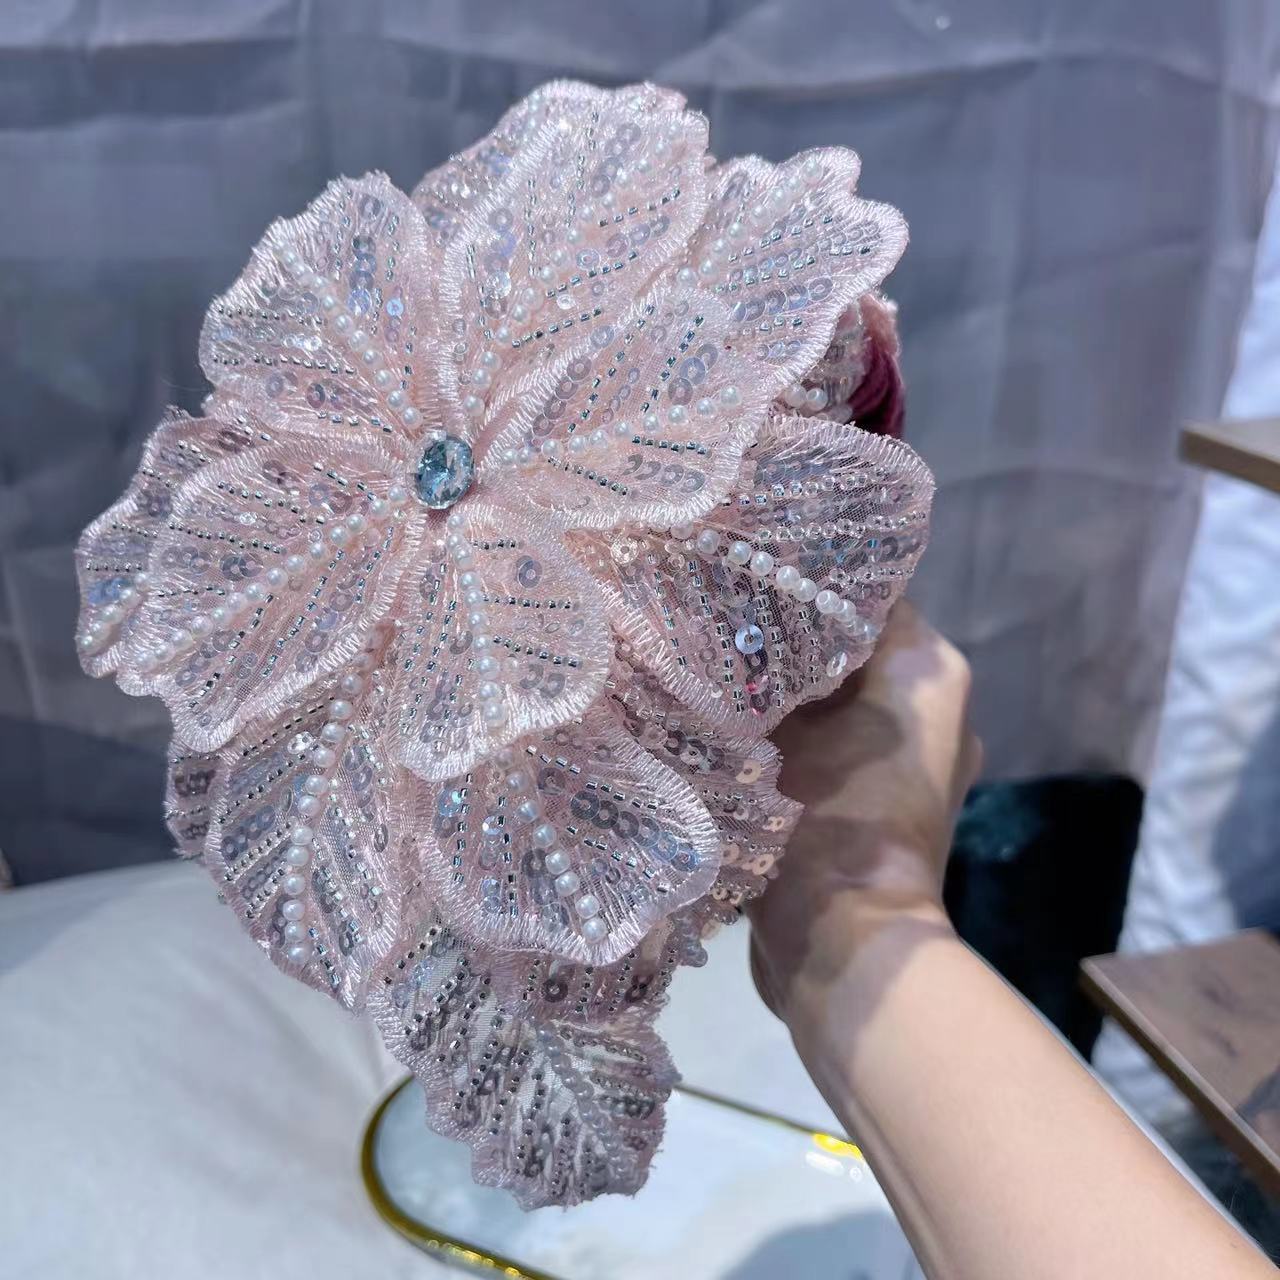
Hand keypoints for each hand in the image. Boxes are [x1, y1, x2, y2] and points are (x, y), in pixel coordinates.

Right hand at [751, 601, 980, 1015]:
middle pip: (845, 645)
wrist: (846, 948)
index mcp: (928, 669)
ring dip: (782, 690)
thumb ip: (760, 662)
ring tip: (712, 673)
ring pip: (836, 697)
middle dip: (781, 637)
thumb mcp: (784, 725)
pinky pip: (835, 743)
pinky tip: (733, 731)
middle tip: (709, 623)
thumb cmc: (826, 821)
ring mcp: (912, 759)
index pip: (859, 591)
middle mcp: (933, 705)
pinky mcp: (883, 802)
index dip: (794, 580)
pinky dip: (793, 735)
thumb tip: (720, 614)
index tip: (733, 577)